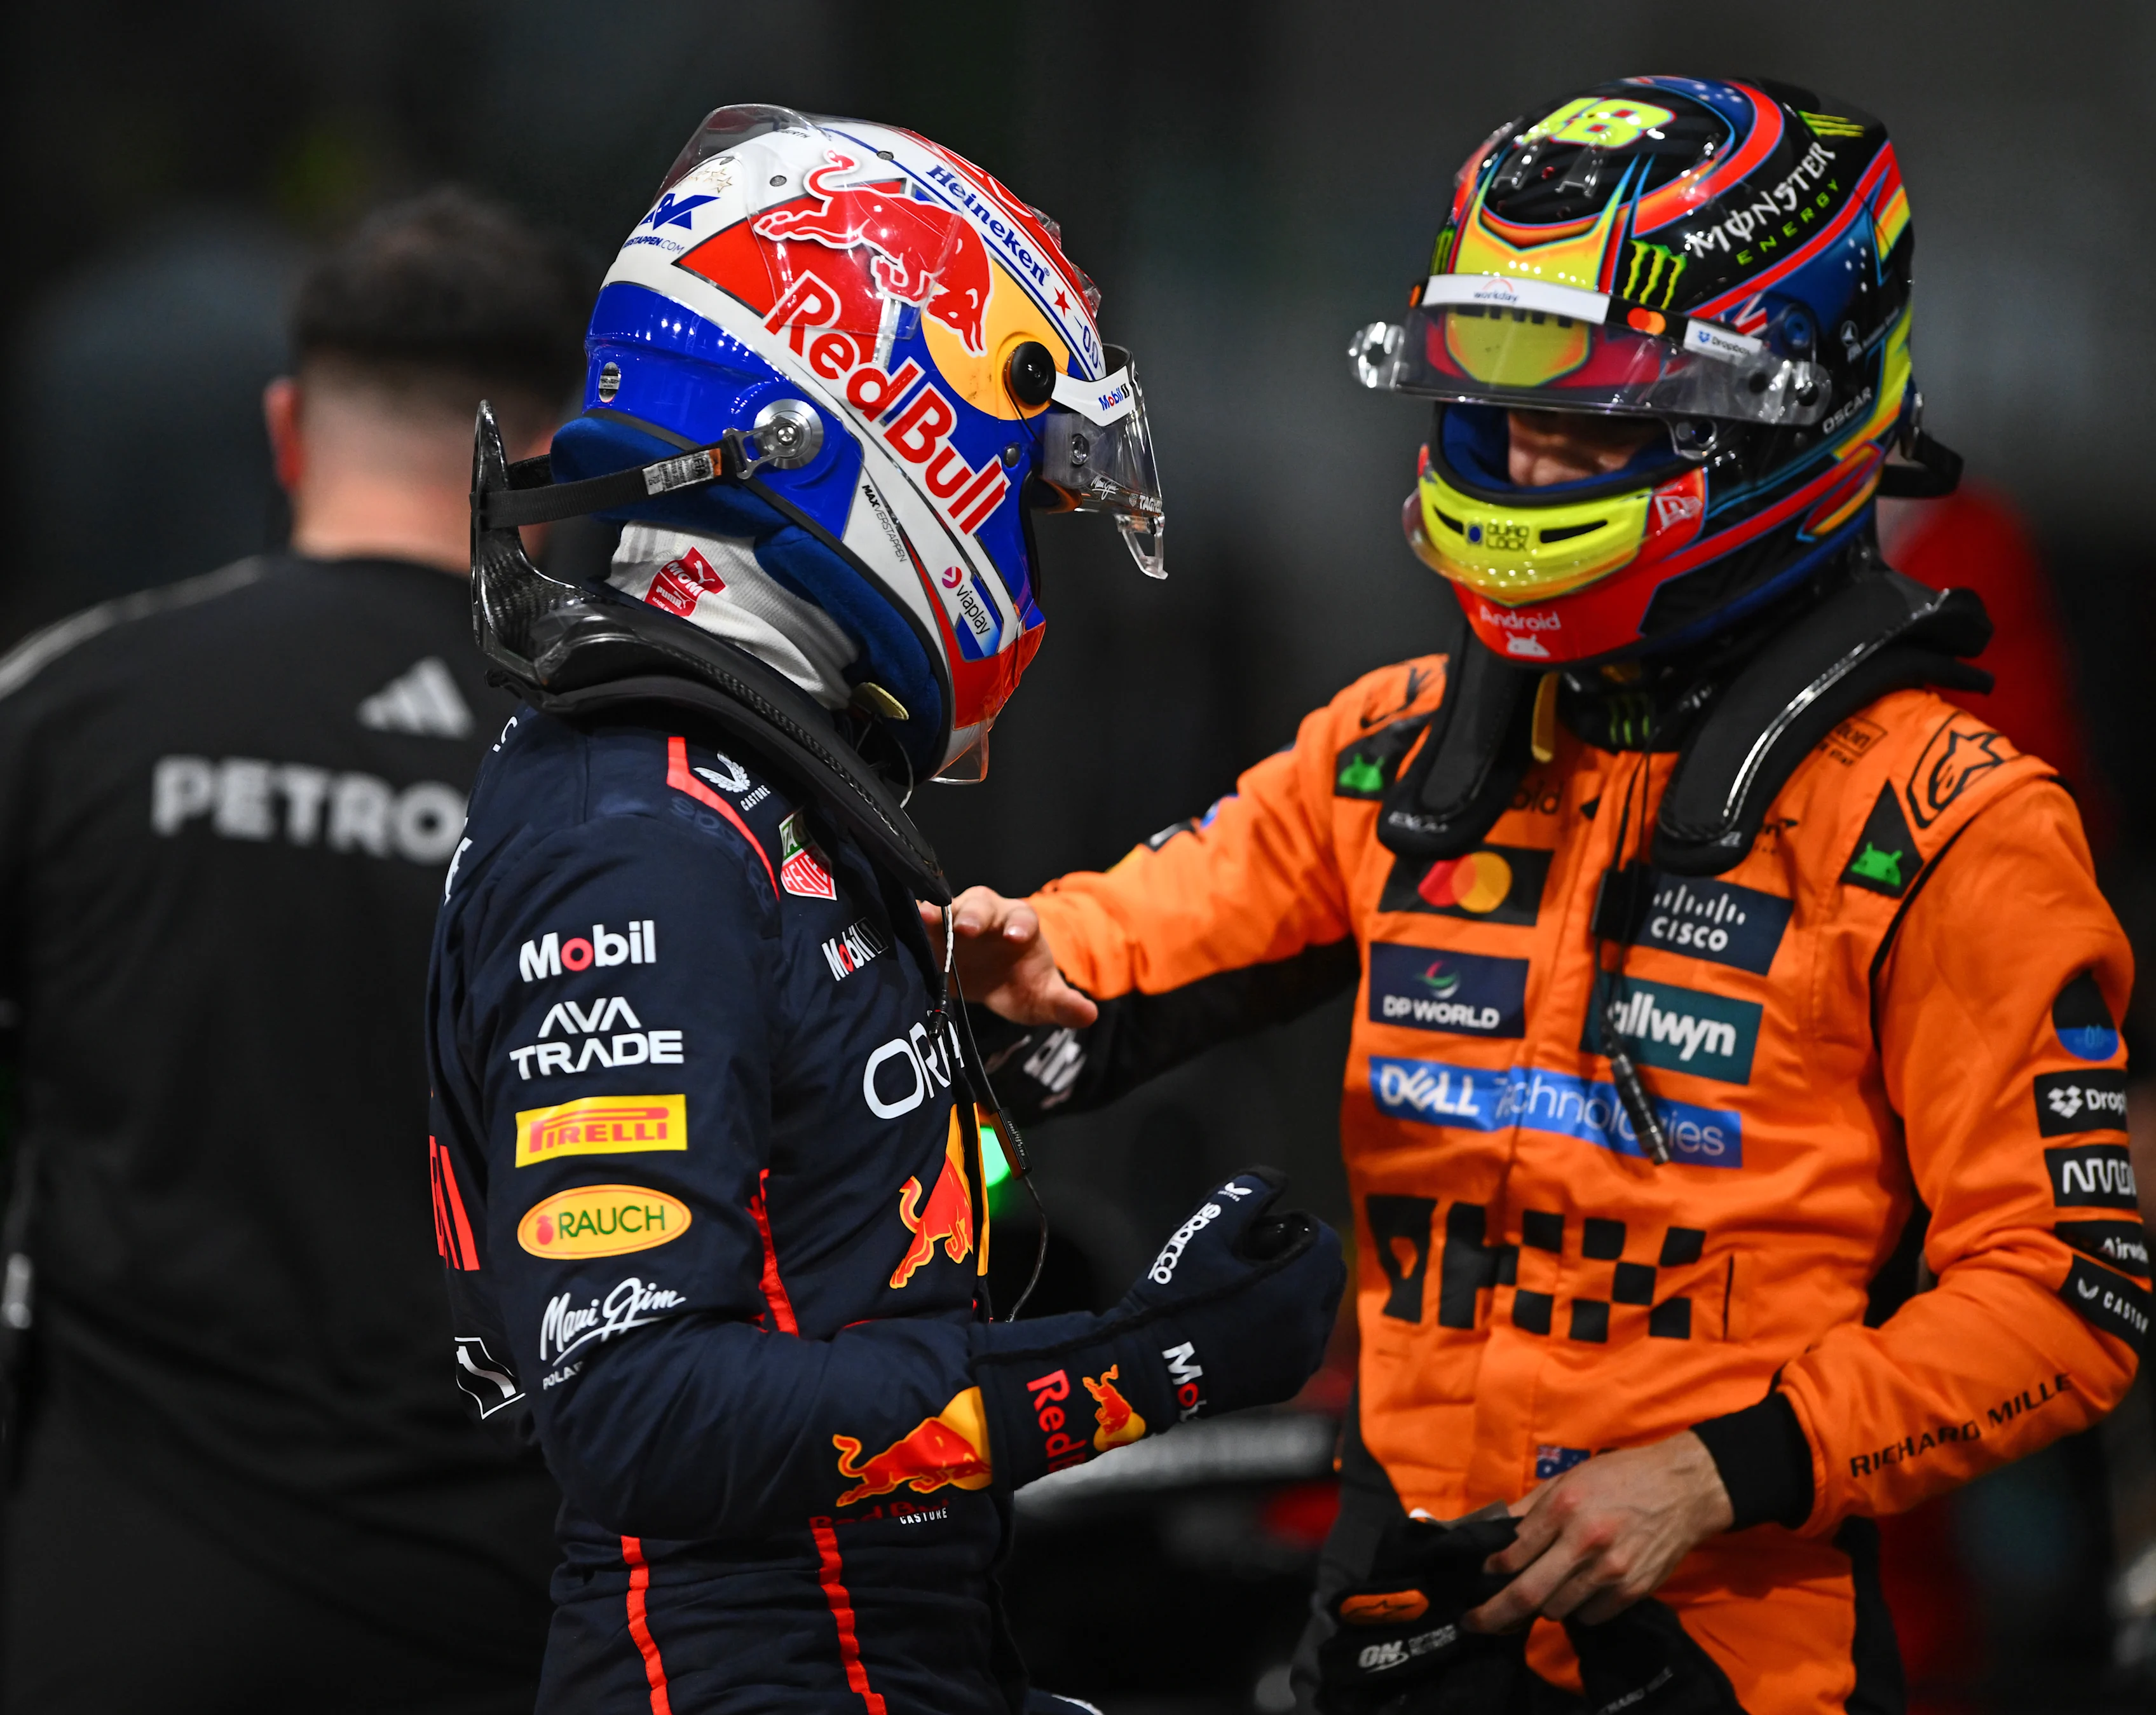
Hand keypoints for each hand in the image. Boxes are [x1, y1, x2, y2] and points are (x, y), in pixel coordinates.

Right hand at [919, 885, 1097, 1028]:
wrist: (988, 982)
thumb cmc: (1019, 983)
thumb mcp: (1040, 998)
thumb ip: (1062, 1004)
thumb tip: (1089, 1015)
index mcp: (1020, 925)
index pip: (1024, 917)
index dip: (1019, 925)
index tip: (1014, 938)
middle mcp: (988, 914)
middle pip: (982, 904)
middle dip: (976, 914)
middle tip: (968, 929)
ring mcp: (956, 918)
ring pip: (948, 907)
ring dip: (938, 913)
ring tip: (925, 919)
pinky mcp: (930, 929)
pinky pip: (920, 918)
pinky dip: (912, 918)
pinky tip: (903, 921)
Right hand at [968, 1170, 1344, 1488]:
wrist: (1149, 1369)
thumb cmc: (1174, 1298)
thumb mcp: (1203, 1234)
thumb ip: (1243, 1196)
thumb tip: (1276, 1178)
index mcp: (1293, 1292)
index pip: (1325, 1241)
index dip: (1296, 1226)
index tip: (1260, 1233)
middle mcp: (1308, 1330)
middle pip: (1329, 1274)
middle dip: (1301, 1257)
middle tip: (1252, 1259)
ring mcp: (1300, 1362)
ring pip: (1319, 1308)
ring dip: (1297, 1291)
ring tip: (1246, 1292)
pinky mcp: (1289, 1383)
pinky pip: (1306, 1341)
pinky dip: (1290, 1324)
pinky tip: (1246, 1321)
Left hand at [1464, 1432, 1733, 1630]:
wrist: (1681, 1489)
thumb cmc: (1619, 1478)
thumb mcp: (1568, 1479)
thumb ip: (1530, 1508)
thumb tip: (1494, 1531)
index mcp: (1564, 1507)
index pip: (1514, 1553)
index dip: (1491, 1570)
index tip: (1483, 1575)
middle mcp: (1585, 1542)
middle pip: (1529, 1594)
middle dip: (1494, 1614)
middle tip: (1475, 1622)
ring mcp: (1611, 1571)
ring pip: (1557, 1610)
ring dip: (1543, 1605)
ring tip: (1545, 1587)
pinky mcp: (1633, 1591)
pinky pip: (1589, 1617)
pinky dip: (1576, 1610)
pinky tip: (1579, 1589)